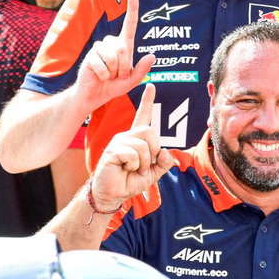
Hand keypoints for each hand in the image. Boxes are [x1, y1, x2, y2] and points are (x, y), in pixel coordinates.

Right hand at [75, 0, 154, 108]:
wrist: (95, 95)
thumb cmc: (113, 87)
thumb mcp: (132, 81)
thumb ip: (142, 70)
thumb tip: (152, 55)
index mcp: (124, 47)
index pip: (129, 26)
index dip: (132, 11)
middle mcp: (112, 44)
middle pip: (124, 48)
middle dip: (124, 67)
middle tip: (118, 75)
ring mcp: (99, 48)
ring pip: (113, 56)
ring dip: (114, 71)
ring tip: (108, 76)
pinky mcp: (90, 56)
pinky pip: (102, 64)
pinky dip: (104, 75)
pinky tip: (100, 76)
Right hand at [90, 83, 173, 210]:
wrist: (113, 193)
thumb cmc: (130, 181)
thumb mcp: (153, 173)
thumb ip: (163, 162)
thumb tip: (165, 152)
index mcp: (136, 138)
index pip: (143, 116)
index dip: (147, 102)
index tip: (151, 85)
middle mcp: (126, 136)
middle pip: (150, 131)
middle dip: (154, 151)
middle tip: (145, 165)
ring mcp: (118, 142)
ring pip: (143, 145)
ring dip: (144, 163)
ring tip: (134, 170)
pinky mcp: (112, 151)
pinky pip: (132, 154)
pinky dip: (134, 166)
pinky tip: (125, 169)